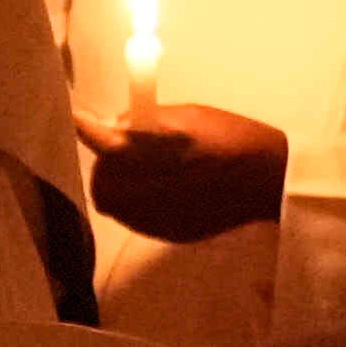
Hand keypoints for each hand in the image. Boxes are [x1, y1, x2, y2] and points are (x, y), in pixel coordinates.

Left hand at [88, 109, 292, 241]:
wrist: (265, 178)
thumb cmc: (229, 136)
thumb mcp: (187, 115)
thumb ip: (146, 121)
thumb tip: (118, 125)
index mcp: (150, 148)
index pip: (101, 140)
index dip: (87, 129)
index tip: (80, 121)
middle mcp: (145, 185)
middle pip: (102, 180)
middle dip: (106, 167)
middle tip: (124, 154)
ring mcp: (154, 213)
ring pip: (114, 204)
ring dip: (118, 187)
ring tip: (141, 174)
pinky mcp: (165, 231)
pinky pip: (135, 218)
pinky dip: (136, 204)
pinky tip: (159, 191)